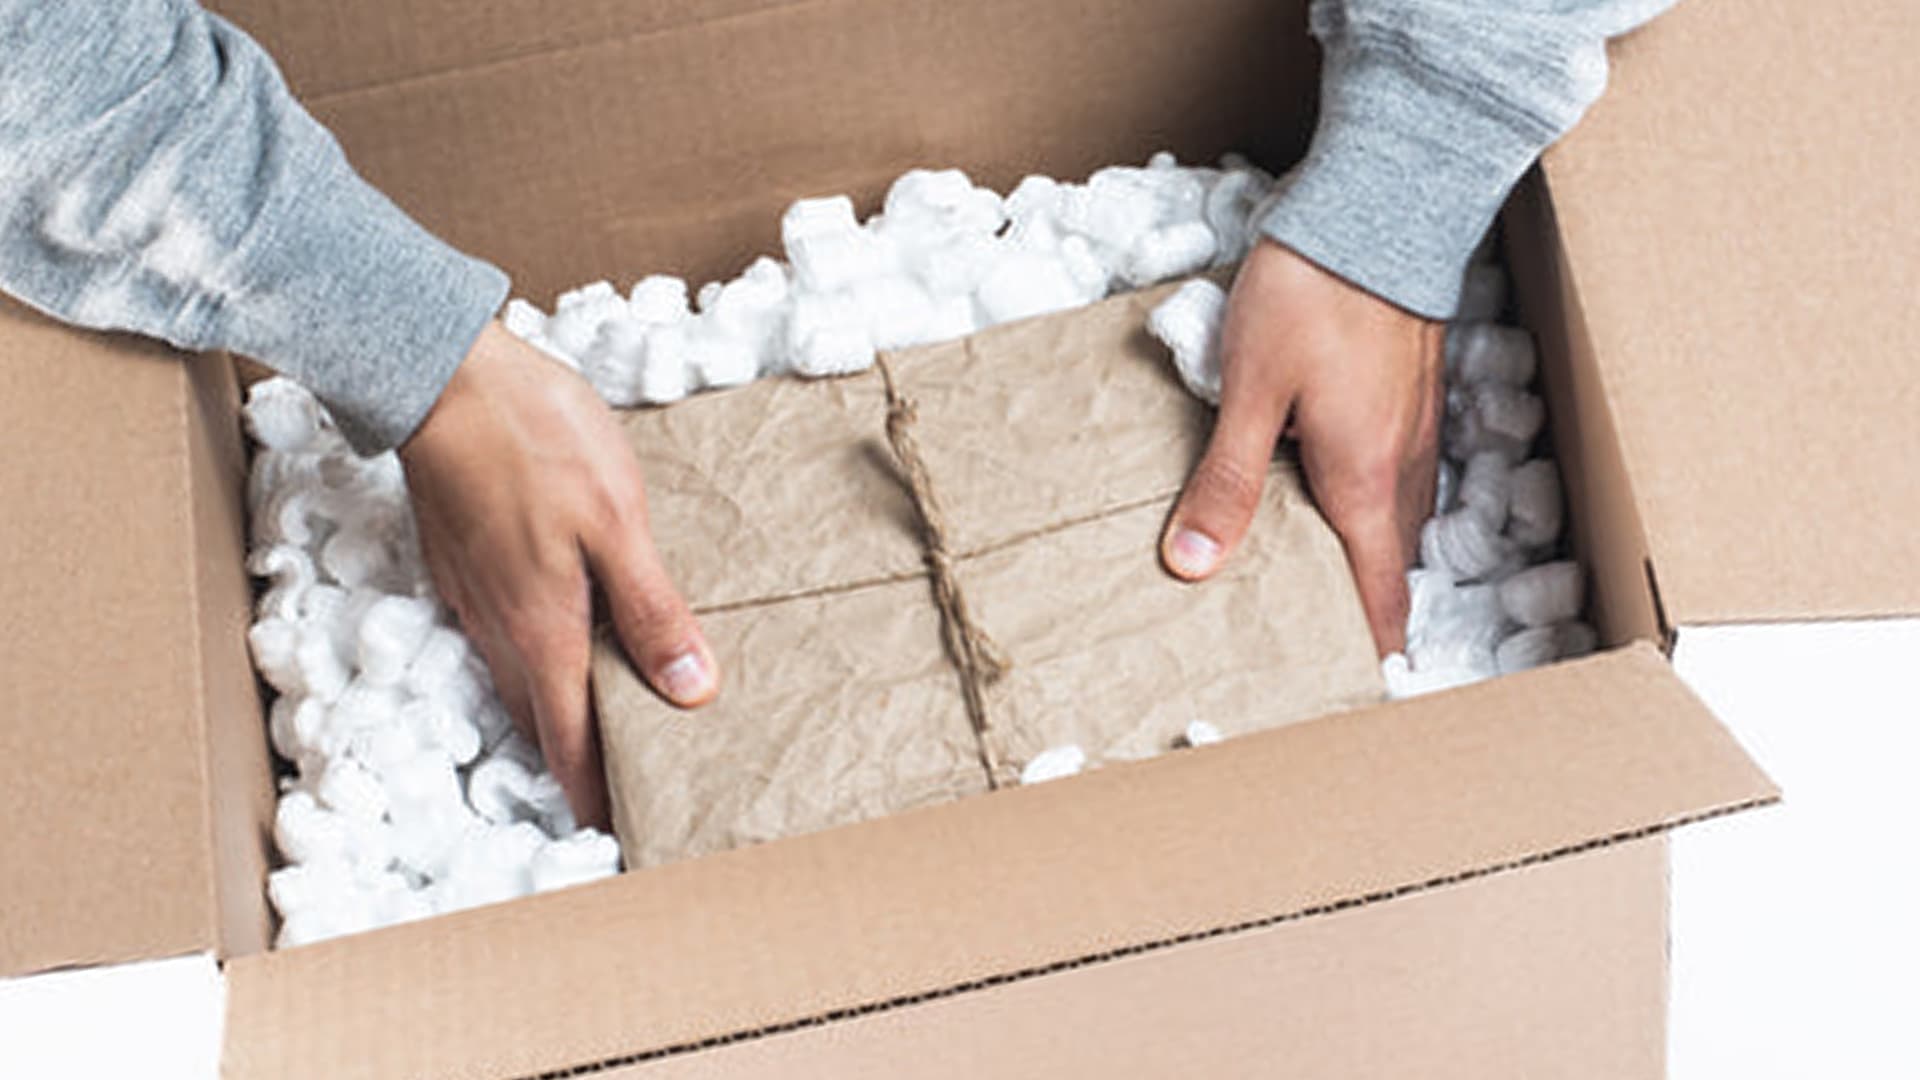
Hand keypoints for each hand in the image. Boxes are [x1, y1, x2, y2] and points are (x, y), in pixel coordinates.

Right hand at [400, 322, 717, 828]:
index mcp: (543, 630)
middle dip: (580, 762)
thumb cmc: (535, 437)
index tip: (623, 833)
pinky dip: (534, 658)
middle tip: (623, 791)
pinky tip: (562, 640)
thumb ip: (651, 610)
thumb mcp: (617, 522)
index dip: (596, 793)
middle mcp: (499, 627)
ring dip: (554, 712)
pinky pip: (500, 634)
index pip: (571, 740)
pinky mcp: (461, 561)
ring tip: (600, 727)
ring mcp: (473, 594)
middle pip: (542, 719)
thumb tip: (691, 693)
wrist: (441, 371)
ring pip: (516, 678)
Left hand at [1160, 239, 1444, 655]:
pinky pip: (1396, 472)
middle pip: (1387, 564)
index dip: (1367, 647)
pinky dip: (1368, 503)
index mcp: (1364, 482)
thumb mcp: (1250, 389)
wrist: (1380, 203)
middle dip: (1359, 607)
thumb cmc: (1314, 292)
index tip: (1352, 689)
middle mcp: (1403, 465)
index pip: (1377, 594)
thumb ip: (1226, 480)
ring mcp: (1415, 427)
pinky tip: (1328, 490)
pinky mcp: (1410, 392)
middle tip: (1314, 640)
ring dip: (1363, 554)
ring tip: (1314, 577)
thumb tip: (1193, 565)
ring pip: (1394, 517)